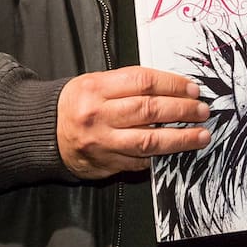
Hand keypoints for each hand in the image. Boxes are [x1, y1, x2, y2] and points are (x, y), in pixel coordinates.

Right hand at [57, 66, 210, 179]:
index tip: (193, 89)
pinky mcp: (105, 164)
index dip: (172, 85)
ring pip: (148, 141)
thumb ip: (129, 84)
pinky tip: (175, 151)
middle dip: (182, 110)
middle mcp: (98, 115)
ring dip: (180, 139)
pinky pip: (138, 161)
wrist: (44, 132)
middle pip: (149, 110)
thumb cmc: (77, 102)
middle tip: (202, 110)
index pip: (143, 82)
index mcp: (96, 88)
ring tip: (201, 135)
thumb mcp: (96, 82)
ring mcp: (102, 142)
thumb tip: (172, 89)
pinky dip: (158, 156)